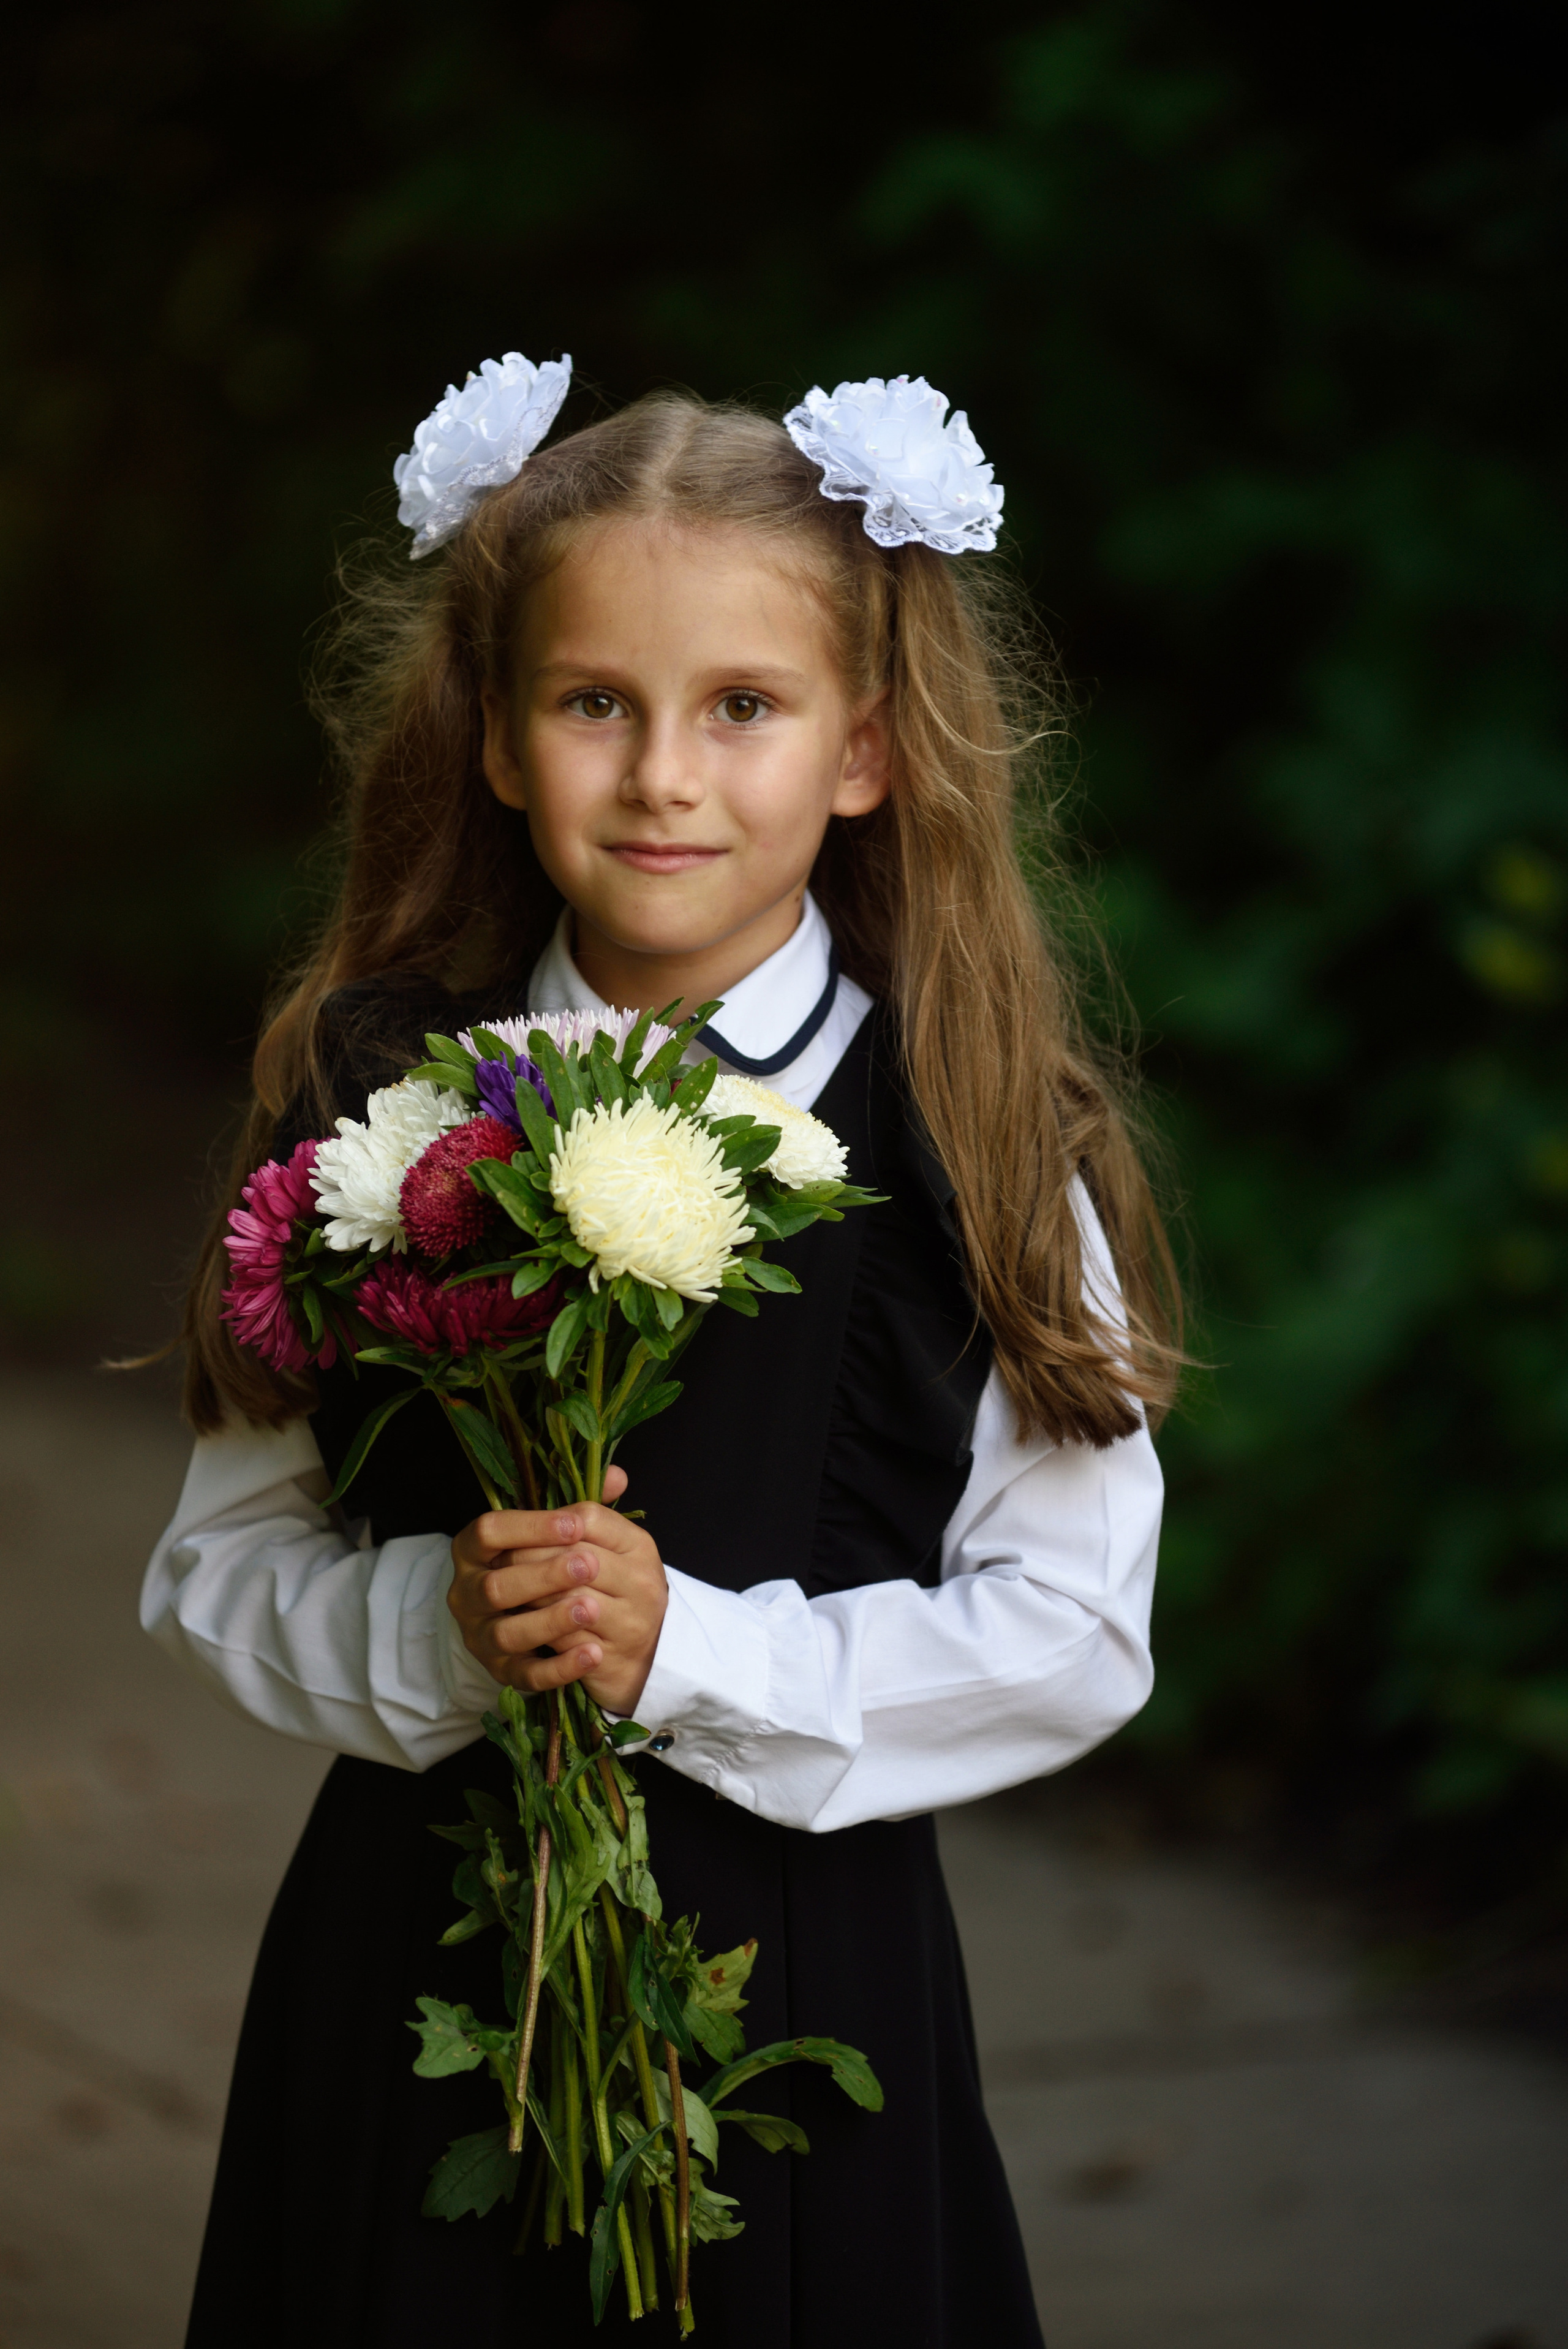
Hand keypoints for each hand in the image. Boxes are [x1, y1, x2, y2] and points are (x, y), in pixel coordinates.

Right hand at [448, 1466, 667, 1717]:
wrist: (519, 1617)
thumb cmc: (535, 1563)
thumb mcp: (550, 1533)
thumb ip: (580, 1506)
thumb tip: (617, 1477)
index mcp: (472, 1550)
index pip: (488, 1531)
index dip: (530, 1527)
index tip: (573, 1523)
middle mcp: (467, 1594)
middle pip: (496, 1586)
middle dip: (543, 1575)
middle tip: (589, 1564)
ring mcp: (480, 1636)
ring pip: (507, 1633)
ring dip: (550, 1621)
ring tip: (593, 1608)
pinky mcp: (500, 1671)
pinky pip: (526, 1676)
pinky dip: (560, 1668)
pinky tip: (594, 1653)